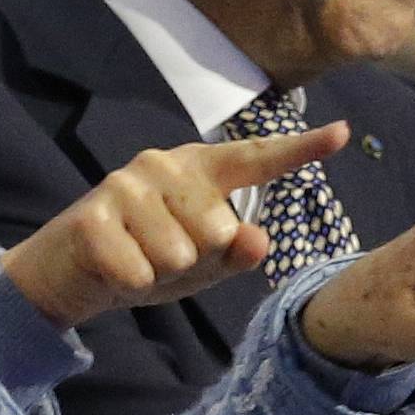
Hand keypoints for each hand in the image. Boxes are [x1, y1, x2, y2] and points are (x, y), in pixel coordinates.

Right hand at [2, 125, 350, 327]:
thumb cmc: (147, 258)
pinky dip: (132, 283)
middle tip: (162, 255)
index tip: (344, 132)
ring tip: (138, 258)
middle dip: (196, 260)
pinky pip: (141, 272)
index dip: (301, 149)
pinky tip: (116, 267)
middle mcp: (164, 163)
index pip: (255, 160)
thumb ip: (235, 253)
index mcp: (198, 170)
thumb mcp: (200, 264)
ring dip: (160, 273)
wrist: (70, 272)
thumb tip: (259, 238)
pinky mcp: (93, 215)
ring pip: (179, 254)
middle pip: (217, 230)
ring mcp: (125, 185)